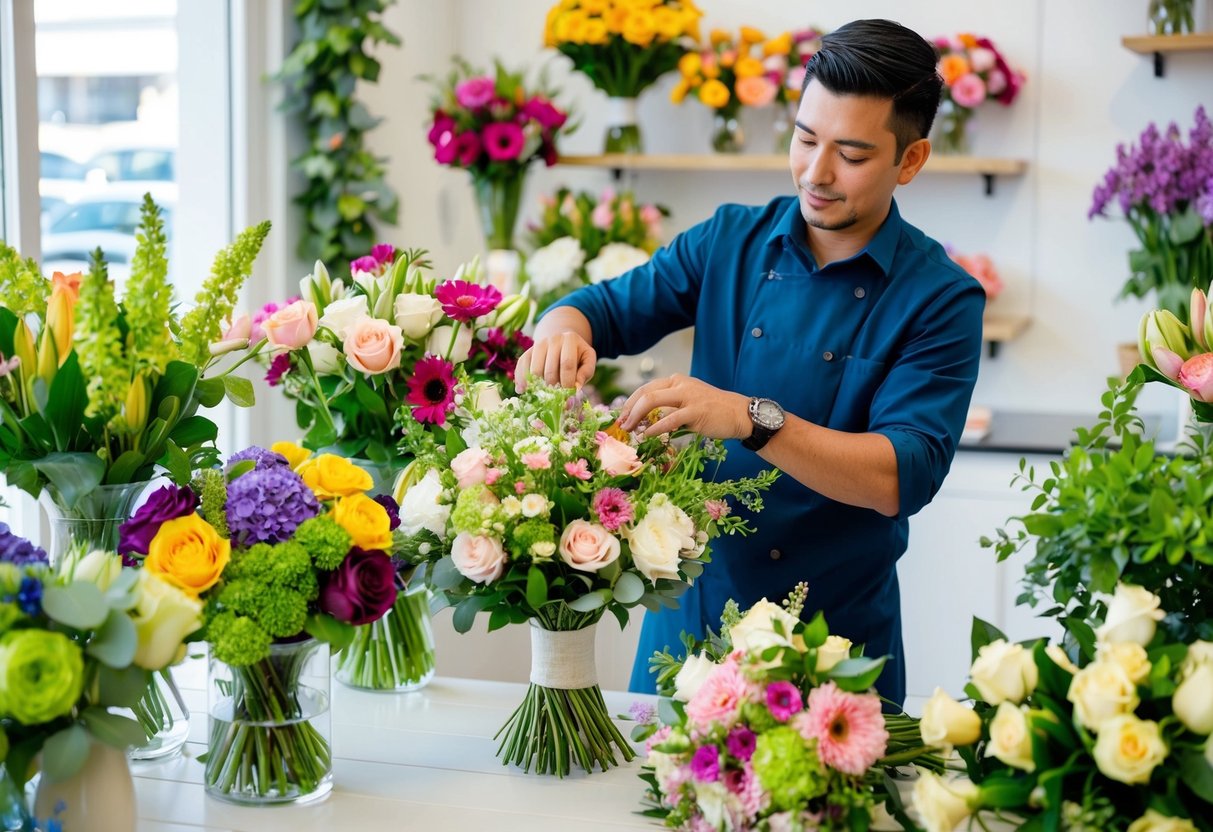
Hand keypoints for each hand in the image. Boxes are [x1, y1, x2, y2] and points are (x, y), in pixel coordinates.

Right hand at [514, 331, 596, 391]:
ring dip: (539, 386)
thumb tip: (576, 388)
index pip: (567, 363)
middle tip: (557, 397)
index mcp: (570, 339)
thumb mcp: (588, 360)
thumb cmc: (577, 355)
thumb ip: (586, 372)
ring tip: (545, 395)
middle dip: (553, 387)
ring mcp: (537, 344)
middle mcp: (552, 339)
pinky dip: (521, 380)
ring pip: (534, 371)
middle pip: (549, 369)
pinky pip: (521, 367)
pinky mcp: (527, 352)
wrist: (562, 342)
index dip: (567, 382)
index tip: (568, 395)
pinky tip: (522, 391)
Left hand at [618, 374, 749, 439]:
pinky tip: (646, 435)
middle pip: (645, 393)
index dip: (630, 403)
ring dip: (637, 417)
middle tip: (622, 425)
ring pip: (653, 401)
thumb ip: (669, 406)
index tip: (622, 417)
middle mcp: (680, 384)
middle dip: (629, 410)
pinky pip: (669, 419)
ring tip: (630, 430)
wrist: (739, 413)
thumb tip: (645, 421)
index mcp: (676, 380)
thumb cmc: (712, 410)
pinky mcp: (696, 411)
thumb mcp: (688, 401)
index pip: (645, 388)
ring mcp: (688, 396)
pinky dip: (655, 428)